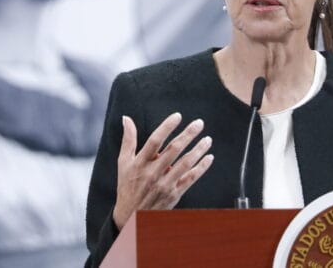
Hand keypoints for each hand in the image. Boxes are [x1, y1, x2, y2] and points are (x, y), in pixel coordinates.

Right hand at [112, 113, 213, 228]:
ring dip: (198, 150)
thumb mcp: (123, 162)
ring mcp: (164, 184)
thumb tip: (127, 118)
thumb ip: (128, 140)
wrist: (131, 216)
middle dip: (188, 135)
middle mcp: (152, 173)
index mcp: (139, 163)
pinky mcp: (174, 194)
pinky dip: (201, 168)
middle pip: (174, 150)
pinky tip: (209, 158)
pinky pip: (190, 179)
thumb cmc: (127, 186)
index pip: (154, 141)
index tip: (178, 116)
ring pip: (185, 163)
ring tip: (207, 139)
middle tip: (199, 123)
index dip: (167, 127)